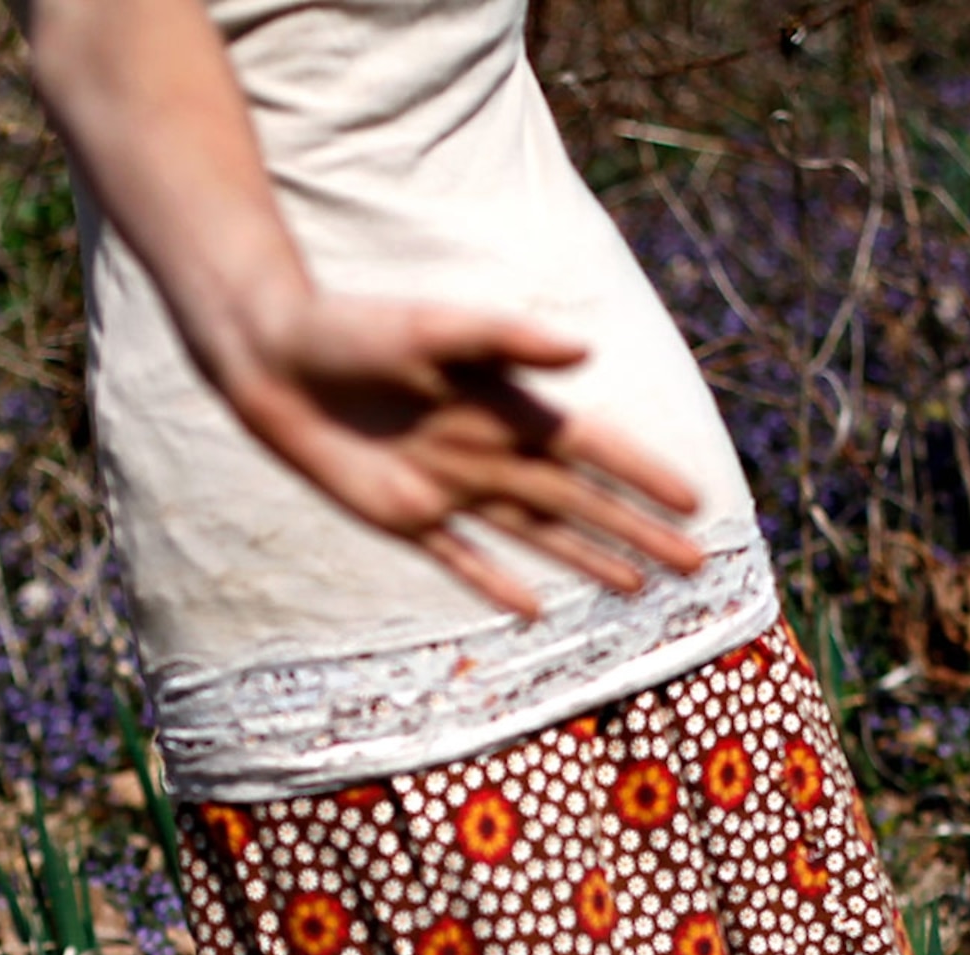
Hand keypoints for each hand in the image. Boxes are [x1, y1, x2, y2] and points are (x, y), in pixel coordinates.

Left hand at [211, 294, 707, 617]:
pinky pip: (461, 559)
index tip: (694, 502)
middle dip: (636, 533)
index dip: (643, 476)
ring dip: (588, 560)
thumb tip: (583, 352)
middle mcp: (489, 452)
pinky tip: (536, 612)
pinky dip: (496, 584)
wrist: (275, 360)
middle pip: (578, 503)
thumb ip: (506, 337)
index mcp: (505, 405)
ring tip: (638, 590)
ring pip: (536, 535)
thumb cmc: (354, 328)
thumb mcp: (432, 326)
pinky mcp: (404, 518)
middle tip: (694, 567)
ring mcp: (450, 490)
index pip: (592, 449)